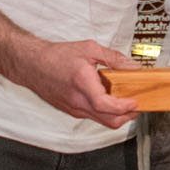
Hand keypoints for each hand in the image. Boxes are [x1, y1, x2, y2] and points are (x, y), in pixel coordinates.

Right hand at [20, 38, 140, 129]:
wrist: (32, 65)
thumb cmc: (56, 56)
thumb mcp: (89, 49)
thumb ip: (113, 58)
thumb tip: (132, 66)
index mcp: (82, 83)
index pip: (105, 105)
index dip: (123, 107)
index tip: (134, 102)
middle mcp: (77, 101)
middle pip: (108, 120)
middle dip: (127, 116)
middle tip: (137, 105)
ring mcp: (73, 108)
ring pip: (101, 120)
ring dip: (116, 115)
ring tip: (125, 101)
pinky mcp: (71, 111)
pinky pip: (92, 116)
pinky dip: (104, 111)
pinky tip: (107, 99)